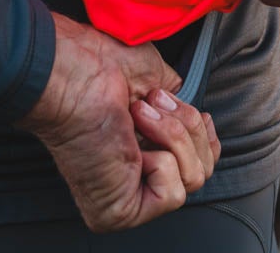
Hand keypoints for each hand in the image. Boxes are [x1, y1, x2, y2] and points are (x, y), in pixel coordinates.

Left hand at [18, 13, 220, 232]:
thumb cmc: (104, 67)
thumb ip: (180, 112)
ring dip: (173, 137)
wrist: (73, 73)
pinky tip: (133, 146)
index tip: (199, 113)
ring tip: (139, 115)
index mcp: (142, 152)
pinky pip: (173, 195)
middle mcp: (135, 179)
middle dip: (187, 129)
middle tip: (150, 103)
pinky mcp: (121, 211)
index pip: (200, 165)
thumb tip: (201, 124)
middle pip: (203, 171)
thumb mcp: (159, 85)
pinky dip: (160, 162)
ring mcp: (128, 198)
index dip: (206, 139)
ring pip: (193, 180)